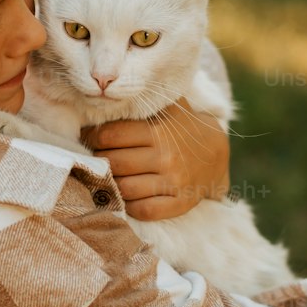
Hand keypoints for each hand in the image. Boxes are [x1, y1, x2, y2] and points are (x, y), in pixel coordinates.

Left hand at [81, 98, 230, 220]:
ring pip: (125, 189)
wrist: (217, 153)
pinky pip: (145, 210)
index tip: (89, 139)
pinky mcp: (180, 203)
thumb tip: (106, 96)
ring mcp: (174, 182)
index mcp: (158, 131)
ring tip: (108, 177)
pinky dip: (129, 206)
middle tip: (95, 159)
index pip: (111, 135)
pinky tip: (126, 196)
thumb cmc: (181, 128)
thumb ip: (142, 102)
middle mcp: (166, 157)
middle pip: (114, 163)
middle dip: (99, 161)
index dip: (93, 137)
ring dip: (111, 184)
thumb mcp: (167, 108)